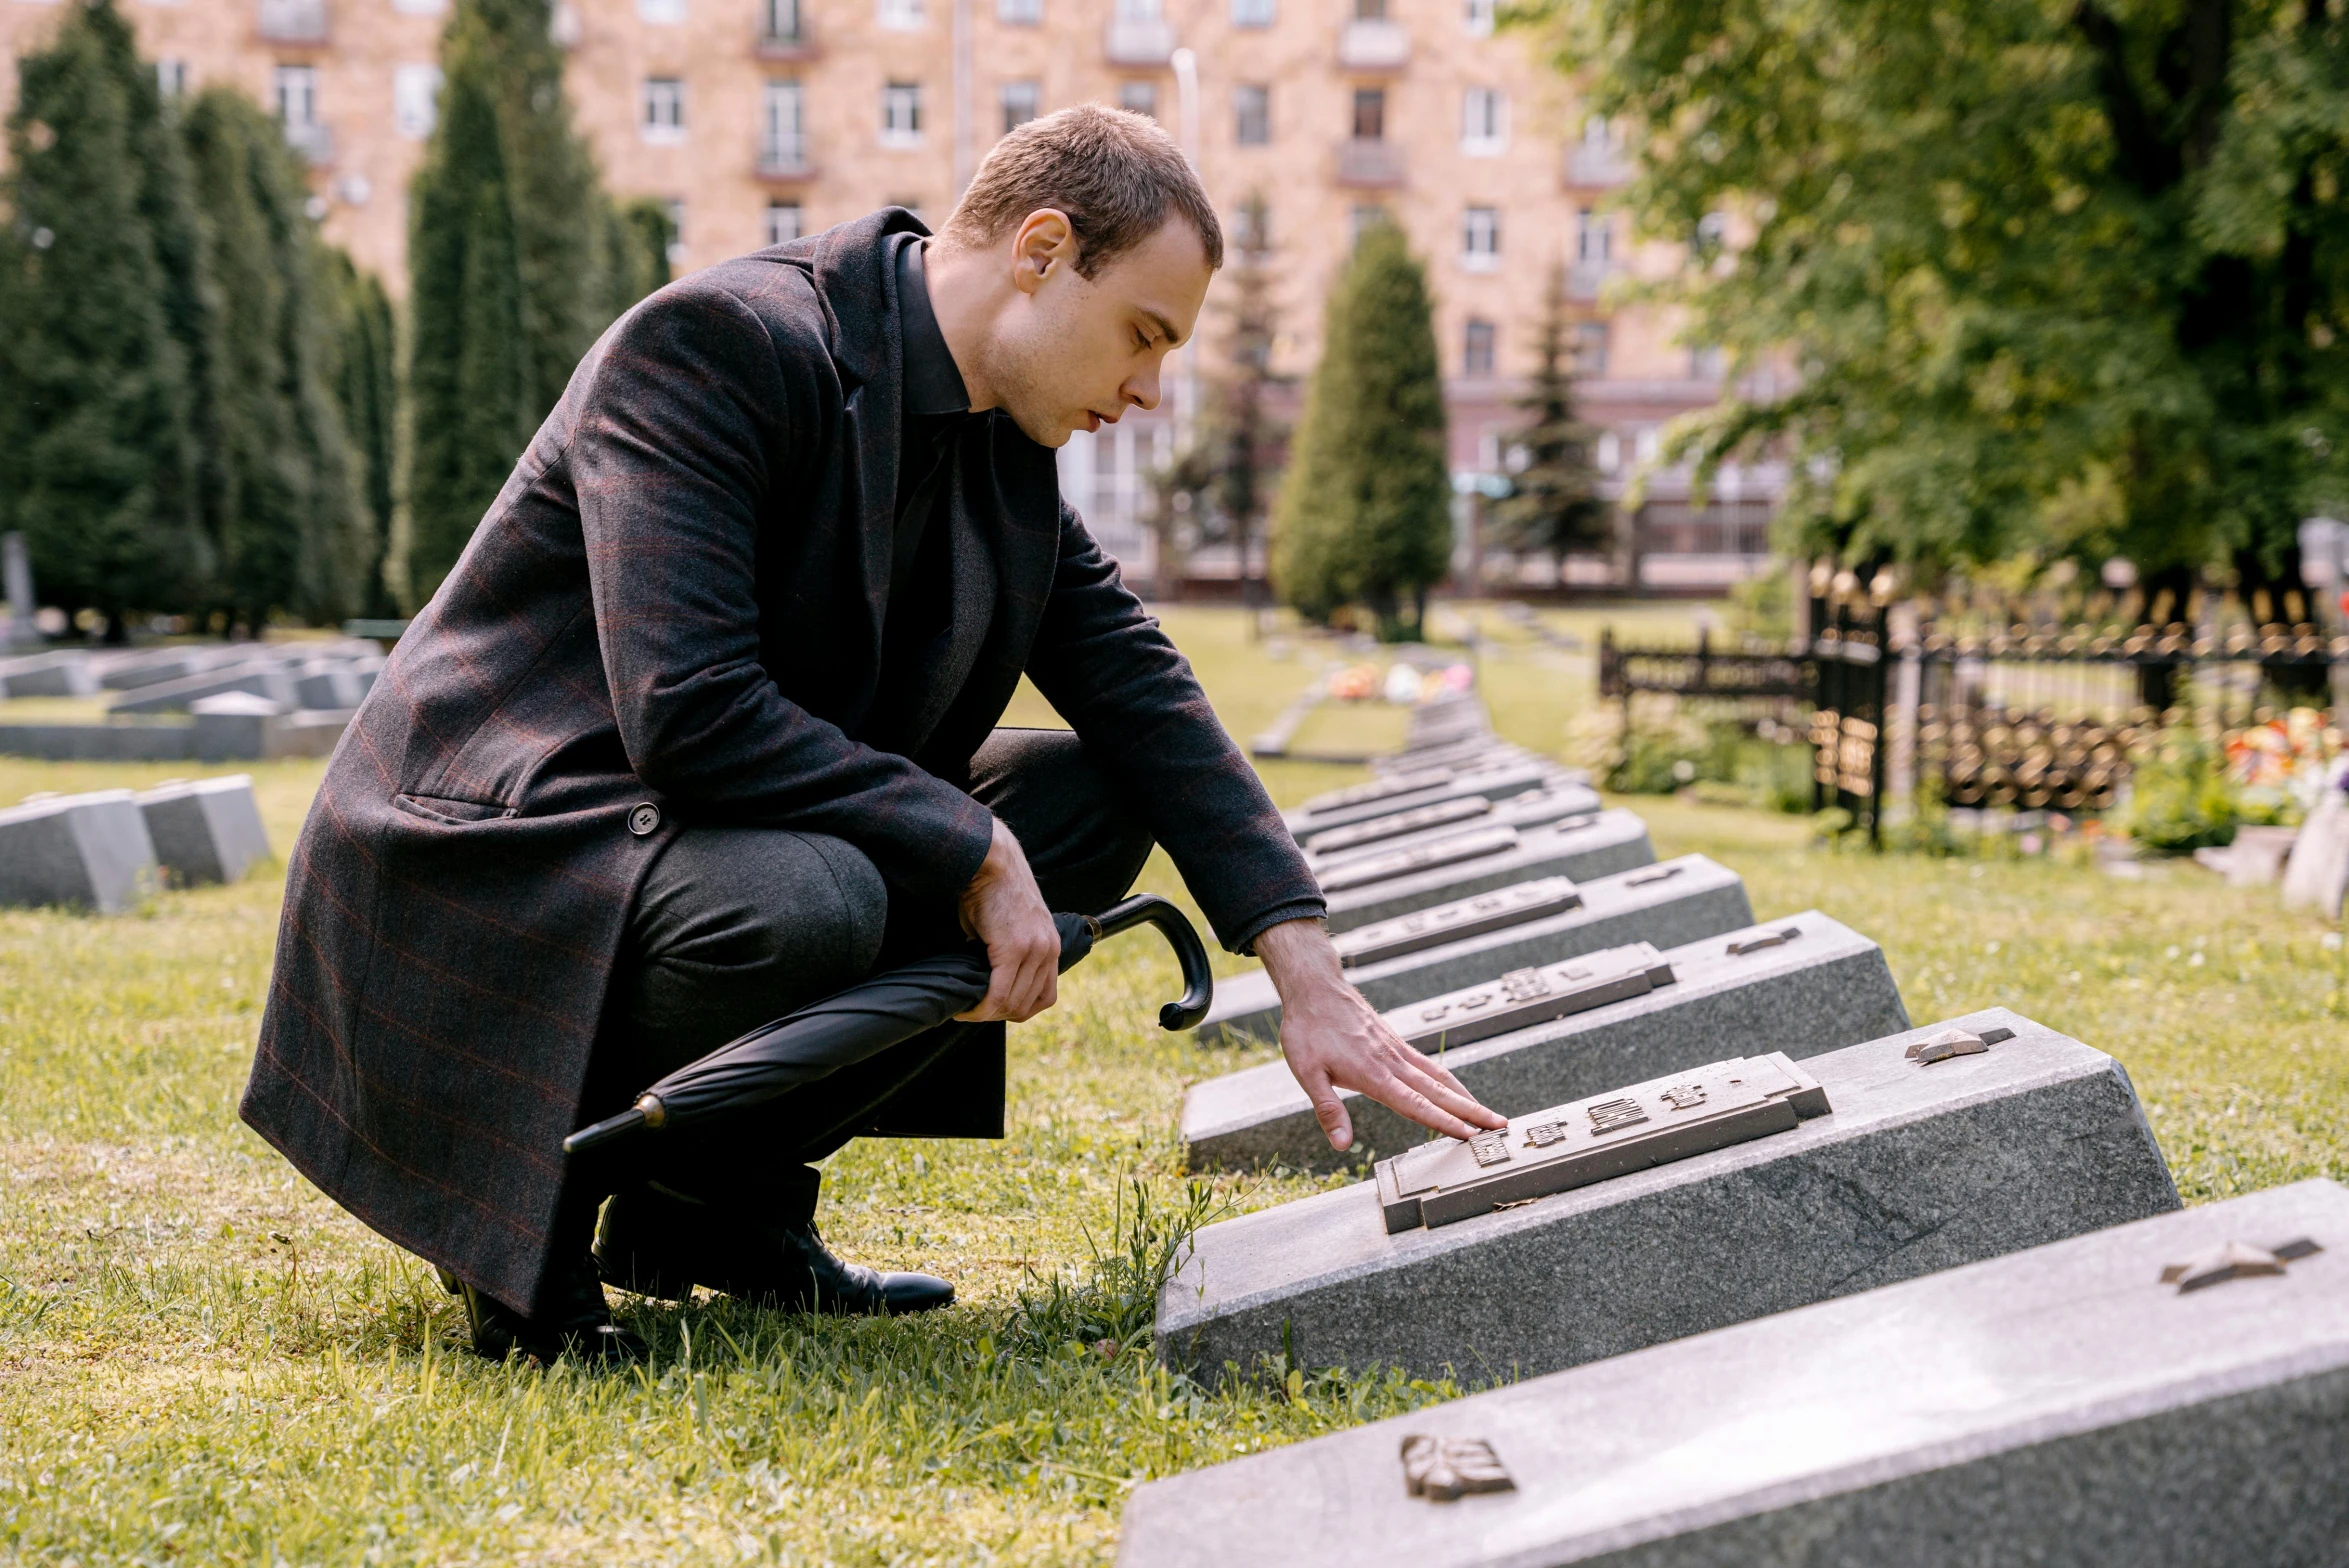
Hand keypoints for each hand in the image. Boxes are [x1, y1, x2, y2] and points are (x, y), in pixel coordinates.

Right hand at [955, 817, 1060, 1022]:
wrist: (991, 861)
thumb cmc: (991, 890)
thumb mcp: (1009, 927)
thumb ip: (1007, 954)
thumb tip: (988, 978)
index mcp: (1051, 946)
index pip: (1044, 997)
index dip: (1017, 1008)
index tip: (993, 1007)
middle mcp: (1048, 951)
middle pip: (1026, 1005)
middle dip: (997, 1014)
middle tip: (972, 1010)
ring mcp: (1033, 950)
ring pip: (1011, 1004)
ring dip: (986, 1013)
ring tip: (966, 1009)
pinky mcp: (1013, 949)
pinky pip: (998, 994)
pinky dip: (980, 1008)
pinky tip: (965, 1008)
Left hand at [1255, 917, 1506, 1151]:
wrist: (1315, 986)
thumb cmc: (1307, 1029)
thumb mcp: (1307, 1073)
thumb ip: (1328, 1109)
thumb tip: (1341, 1145)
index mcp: (1374, 1075)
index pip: (1416, 1104)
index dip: (1444, 1122)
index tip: (1469, 1135)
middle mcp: (1393, 1063)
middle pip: (1439, 1092)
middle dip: (1471, 1111)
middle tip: (1499, 1127)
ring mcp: (1398, 1052)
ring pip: (1440, 1078)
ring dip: (1467, 1097)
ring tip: (1490, 1114)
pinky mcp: (1396, 1043)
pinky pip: (1429, 1066)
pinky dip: (1449, 1081)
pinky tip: (1457, 1091)